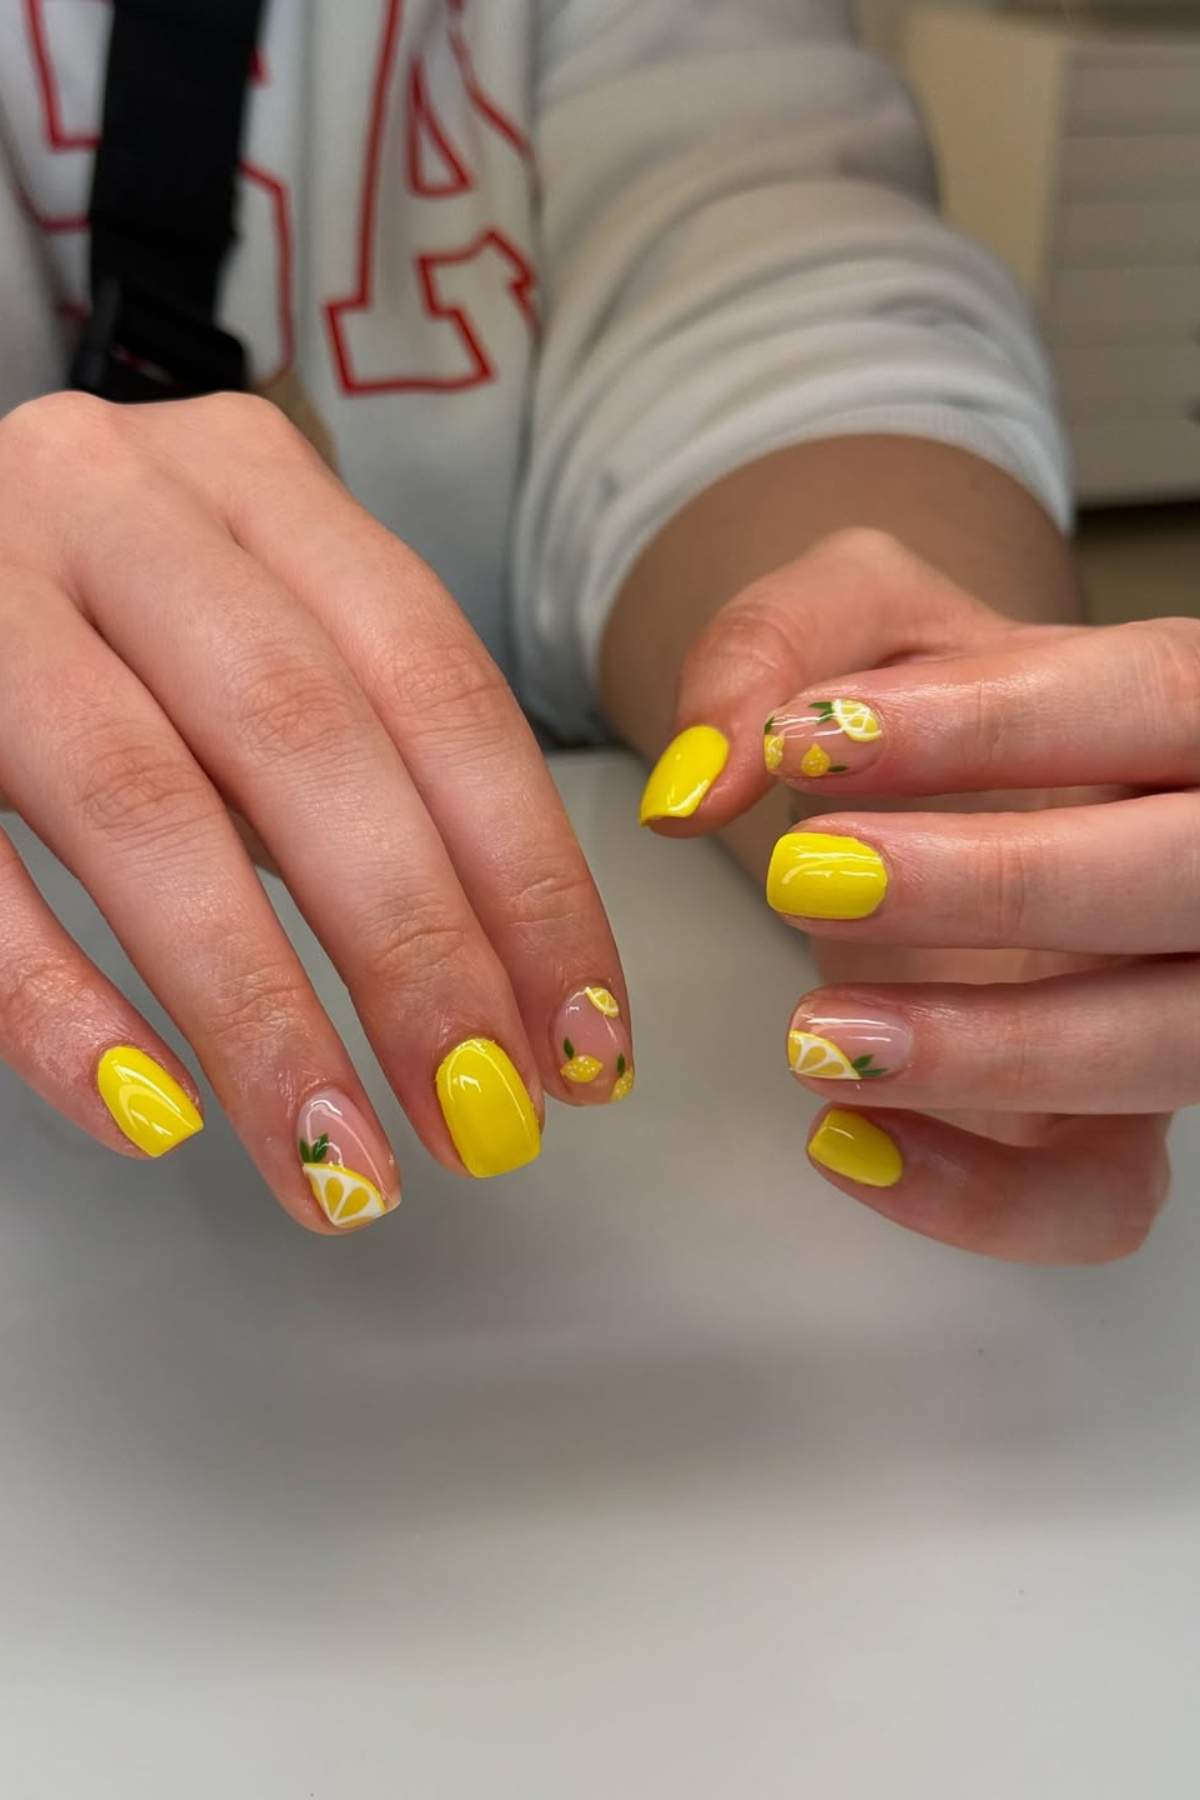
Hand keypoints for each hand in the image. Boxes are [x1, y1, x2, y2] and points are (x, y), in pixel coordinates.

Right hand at [0, 393, 632, 1229]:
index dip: (527, 871)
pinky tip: (149, 1115)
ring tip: (336, 1162)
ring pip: (142, 805)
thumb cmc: (105, 619)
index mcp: (250, 482)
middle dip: (413, 950)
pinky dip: (60, 1007)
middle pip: (303, 737)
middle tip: (480, 1117)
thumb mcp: (246, 635)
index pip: (436, 682)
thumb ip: (354, 762)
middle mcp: (115, 503)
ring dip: (258, 1009)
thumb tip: (503, 990)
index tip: (584, 1033)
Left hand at [642, 528, 1178, 1263]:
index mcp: (1169, 713)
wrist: (912, 801)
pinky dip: (979, 1197)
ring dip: (994, 1052)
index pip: (1156, 696)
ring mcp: (1169, 999)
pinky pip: (1101, 1200)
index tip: (816, 744)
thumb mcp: (838, 619)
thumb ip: (769, 645)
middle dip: (1007, 885)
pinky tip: (845, 1138)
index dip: (996, 725)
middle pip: (1190, 877)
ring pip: (1166, 1048)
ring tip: (816, 1034)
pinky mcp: (1107, 1124)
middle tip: (813, 875)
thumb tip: (701, 781)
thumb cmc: (908, 704)